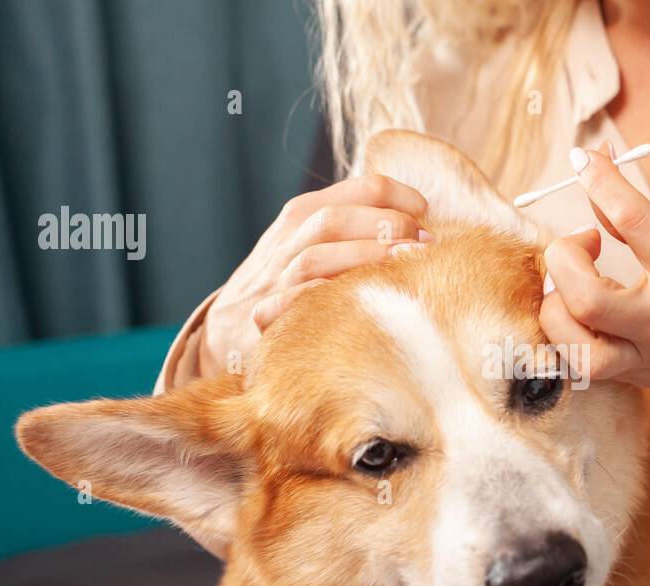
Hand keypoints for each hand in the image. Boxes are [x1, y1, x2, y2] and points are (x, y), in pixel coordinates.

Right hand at [198, 175, 431, 375]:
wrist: (222, 330)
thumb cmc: (288, 286)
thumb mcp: (313, 244)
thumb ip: (355, 230)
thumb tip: (422, 227)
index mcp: (304, 215)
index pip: (360, 191)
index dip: (400, 197)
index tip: (427, 213)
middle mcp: (287, 242)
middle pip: (337, 220)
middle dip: (386, 227)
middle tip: (424, 244)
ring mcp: (272, 279)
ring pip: (316, 258)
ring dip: (364, 258)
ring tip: (404, 264)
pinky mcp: (261, 317)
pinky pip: (285, 303)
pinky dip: (314, 297)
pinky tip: (346, 297)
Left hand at [540, 146, 649, 424]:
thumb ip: (638, 217)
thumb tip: (594, 169)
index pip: (634, 222)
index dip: (601, 183)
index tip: (583, 160)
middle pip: (587, 297)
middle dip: (565, 257)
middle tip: (582, 242)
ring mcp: (643, 356)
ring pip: (573, 344)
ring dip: (555, 304)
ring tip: (572, 282)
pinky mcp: (626, 377)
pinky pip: (575, 363)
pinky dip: (561, 331)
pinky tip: (570, 310)